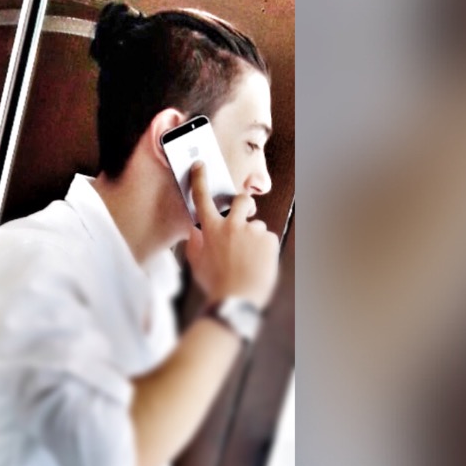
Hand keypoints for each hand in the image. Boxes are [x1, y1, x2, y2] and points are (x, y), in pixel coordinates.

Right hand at [184, 161, 279, 309]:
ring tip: (249, 262)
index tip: (201, 166)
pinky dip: (265, 252)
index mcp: (211, 230)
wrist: (237, 299)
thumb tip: (195, 232)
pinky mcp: (269, 240)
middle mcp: (232, 226)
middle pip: (240, 200)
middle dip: (244, 203)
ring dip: (254, 239)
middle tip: (245, 213)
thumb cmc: (215, 285)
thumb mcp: (197, 266)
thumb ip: (195, 245)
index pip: (202, 199)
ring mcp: (252, 232)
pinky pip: (268, 241)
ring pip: (257, 227)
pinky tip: (259, 266)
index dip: (200, 179)